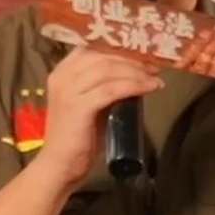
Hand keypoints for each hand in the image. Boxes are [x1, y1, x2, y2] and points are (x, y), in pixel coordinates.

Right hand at [32, 46, 163, 183]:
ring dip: (136, 72)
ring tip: (155, 77)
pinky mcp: (78, 107)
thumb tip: (133, 77)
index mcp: (62, 72)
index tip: (142, 53)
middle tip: (154, 65)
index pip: (92, 47)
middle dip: (132, 58)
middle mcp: (62, 76)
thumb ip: (103, 88)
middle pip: (102, 55)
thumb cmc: (77, 139)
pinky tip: (149, 87)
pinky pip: (111, 89)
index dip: (119, 47)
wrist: (59, 167)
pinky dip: (134, 86)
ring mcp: (68, 91)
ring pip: (108, 69)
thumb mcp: (88, 104)